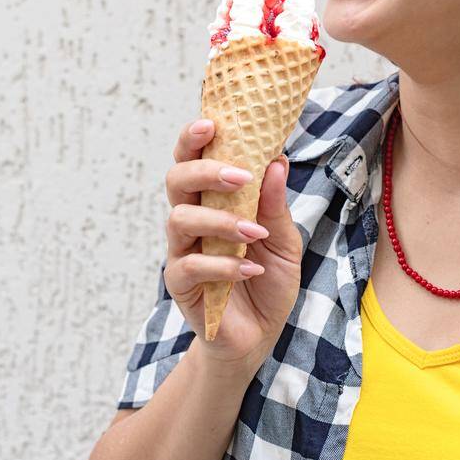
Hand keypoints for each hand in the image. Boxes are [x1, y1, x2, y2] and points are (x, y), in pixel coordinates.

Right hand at [161, 120, 304, 369]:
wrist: (257, 337)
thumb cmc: (267, 280)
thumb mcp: (283, 241)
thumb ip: (275, 205)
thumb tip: (277, 161)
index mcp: (212, 200)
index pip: (194, 159)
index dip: (194, 137)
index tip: (212, 122)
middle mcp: (191, 219)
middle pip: (176, 179)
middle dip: (204, 170)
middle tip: (238, 175)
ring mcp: (182, 251)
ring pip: (179, 219)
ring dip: (220, 221)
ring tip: (254, 234)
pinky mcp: (181, 284)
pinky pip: (191, 266)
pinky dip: (223, 266)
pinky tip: (250, 271)